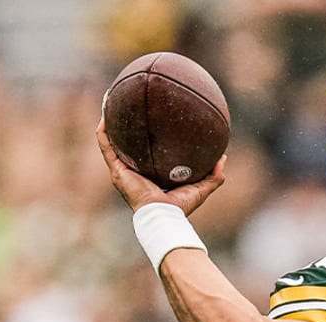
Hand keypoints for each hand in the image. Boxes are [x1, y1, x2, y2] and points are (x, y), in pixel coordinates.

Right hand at [95, 119, 225, 214]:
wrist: (164, 215)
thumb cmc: (180, 207)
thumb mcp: (200, 188)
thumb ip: (213, 175)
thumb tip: (223, 157)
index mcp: (149, 175)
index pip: (145, 154)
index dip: (145, 138)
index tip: (150, 120)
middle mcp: (132, 171)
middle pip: (125, 145)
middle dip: (124, 127)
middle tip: (128, 106)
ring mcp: (122, 171)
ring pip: (110, 142)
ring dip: (108, 124)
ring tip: (109, 102)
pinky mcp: (116, 170)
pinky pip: (106, 146)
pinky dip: (103, 131)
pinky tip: (105, 114)